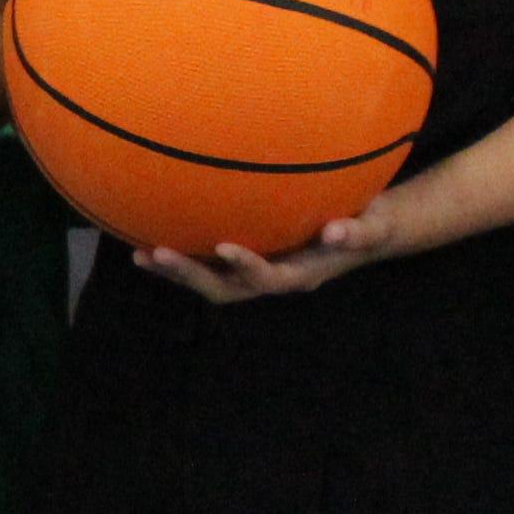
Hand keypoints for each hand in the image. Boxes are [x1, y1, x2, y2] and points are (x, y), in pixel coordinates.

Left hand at [138, 190, 411, 301]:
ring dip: (177, 273)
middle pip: (225, 287)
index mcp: (300, 275)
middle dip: (191, 275)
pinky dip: (183, 256)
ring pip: (211, 281)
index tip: (222, 246)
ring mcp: (257, 273)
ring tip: (140, 255)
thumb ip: (358, 232)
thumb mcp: (374, 226)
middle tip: (156, 253)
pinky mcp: (247, 263)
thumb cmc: (370, 225)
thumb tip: (337, 230)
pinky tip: (149, 235)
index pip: (268, 278)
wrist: (365, 233)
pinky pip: (209, 265)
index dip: (246, 266)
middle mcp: (273, 278)